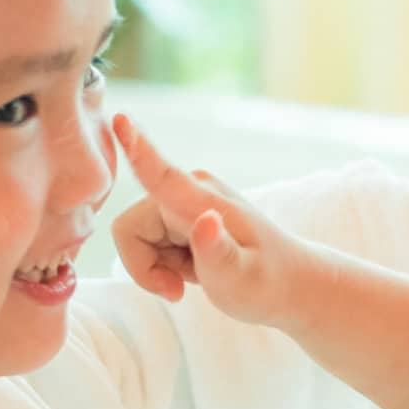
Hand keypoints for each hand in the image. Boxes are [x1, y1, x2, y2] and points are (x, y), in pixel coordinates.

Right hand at [110, 113, 310, 326]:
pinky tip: (195, 269)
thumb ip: (218, 251)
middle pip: (131, 228)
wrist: (288, 285)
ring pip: (137, 239)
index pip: (162, 174)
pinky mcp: (180, 213)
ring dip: (158, 268)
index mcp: (203, 199)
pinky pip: (148, 242)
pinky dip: (165, 265)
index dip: (135, 148)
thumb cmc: (267, 284)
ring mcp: (183, 201)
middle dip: (146, 266)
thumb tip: (205, 220)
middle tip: (181, 290)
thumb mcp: (241, 278)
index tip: (120, 117)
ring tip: (196, 276)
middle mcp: (189, 191)